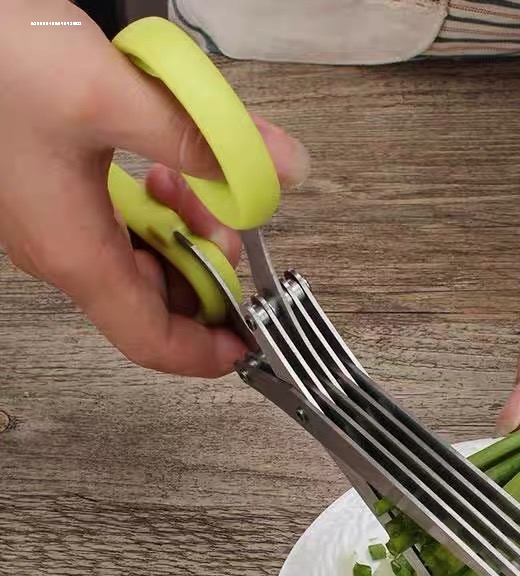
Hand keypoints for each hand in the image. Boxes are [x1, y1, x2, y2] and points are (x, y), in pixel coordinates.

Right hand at [0, 1, 309, 376]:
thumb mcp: (112, 97)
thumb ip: (203, 139)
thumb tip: (281, 166)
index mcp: (77, 252)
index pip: (151, 340)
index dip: (205, 352)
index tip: (247, 339)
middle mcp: (64, 250)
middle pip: (156, 299)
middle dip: (206, 268)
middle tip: (229, 222)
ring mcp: (57, 226)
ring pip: (142, 260)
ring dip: (183, 231)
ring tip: (192, 181)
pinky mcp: (56, 197)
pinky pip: (121, 228)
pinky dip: (156, 209)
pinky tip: (161, 170)